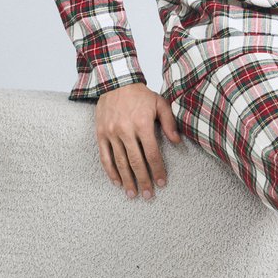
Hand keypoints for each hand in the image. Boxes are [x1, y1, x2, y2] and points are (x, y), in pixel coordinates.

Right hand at [95, 82, 181, 198]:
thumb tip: (177, 142)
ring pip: (120, 162)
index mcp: (143, 124)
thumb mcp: (160, 103)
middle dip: (143, 180)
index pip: (152, 153)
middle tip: (148, 195)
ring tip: (133, 194)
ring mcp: (111, 133)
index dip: (157, 170)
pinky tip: (117, 182)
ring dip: (127, 180)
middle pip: (136, 162)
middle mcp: (126, 130)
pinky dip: (110, 171)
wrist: (115, 81)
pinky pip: (105, 156)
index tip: (161, 183)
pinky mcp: (100, 134)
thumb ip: (169, 123)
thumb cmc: (140, 94)